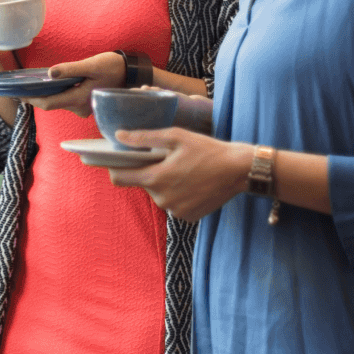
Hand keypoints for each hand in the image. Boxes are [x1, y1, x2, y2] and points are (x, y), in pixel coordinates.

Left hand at [14, 50, 127, 116]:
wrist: (131, 73)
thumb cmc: (113, 67)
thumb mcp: (92, 65)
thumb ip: (70, 69)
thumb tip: (50, 73)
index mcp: (79, 99)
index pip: (48, 104)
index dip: (31, 100)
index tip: (17, 94)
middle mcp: (80, 107)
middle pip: (51, 104)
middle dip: (34, 97)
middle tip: (18, 89)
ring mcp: (83, 106)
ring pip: (59, 102)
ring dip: (45, 94)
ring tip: (30, 84)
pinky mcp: (85, 102)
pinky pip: (66, 99)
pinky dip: (56, 93)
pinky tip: (49, 84)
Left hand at [107, 127, 251, 220]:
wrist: (239, 170)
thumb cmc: (208, 149)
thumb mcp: (176, 136)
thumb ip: (144, 137)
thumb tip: (119, 136)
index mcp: (156, 178)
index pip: (119, 178)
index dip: (114, 168)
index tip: (116, 159)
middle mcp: (162, 199)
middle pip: (141, 184)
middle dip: (147, 172)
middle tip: (163, 158)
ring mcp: (175, 210)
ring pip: (158, 194)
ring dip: (163, 183)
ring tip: (181, 169)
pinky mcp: (188, 217)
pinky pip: (173, 204)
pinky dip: (177, 193)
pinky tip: (191, 181)